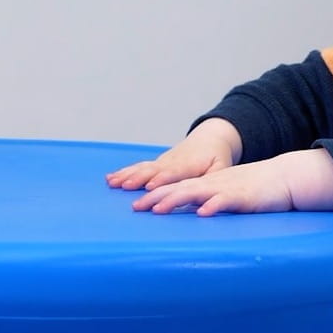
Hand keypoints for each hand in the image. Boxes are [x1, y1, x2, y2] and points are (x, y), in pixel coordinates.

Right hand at [106, 118, 242, 190]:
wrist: (210, 138)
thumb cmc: (217, 157)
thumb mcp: (222, 167)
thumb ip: (213, 180)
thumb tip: (204, 194)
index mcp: (188, 165)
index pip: (173, 173)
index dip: (161, 179)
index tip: (150, 186)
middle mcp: (171, 162)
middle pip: (152, 171)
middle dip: (138, 179)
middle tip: (125, 186)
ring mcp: (161, 162)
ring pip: (142, 167)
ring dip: (127, 175)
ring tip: (113, 183)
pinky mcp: (156, 163)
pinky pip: (138, 167)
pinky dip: (124, 172)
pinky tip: (111, 178)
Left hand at [127, 149, 332, 215]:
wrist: (286, 178)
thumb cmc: (256, 189)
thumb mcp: (227, 195)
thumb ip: (209, 202)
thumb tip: (191, 215)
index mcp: (207, 184)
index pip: (175, 188)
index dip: (154, 195)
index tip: (135, 205)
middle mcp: (212, 184)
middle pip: (178, 188)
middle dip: (155, 197)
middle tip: (134, 207)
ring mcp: (227, 189)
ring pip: (196, 192)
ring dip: (175, 200)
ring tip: (157, 209)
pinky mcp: (244, 197)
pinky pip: (226, 201)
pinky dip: (213, 206)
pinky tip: (202, 213)